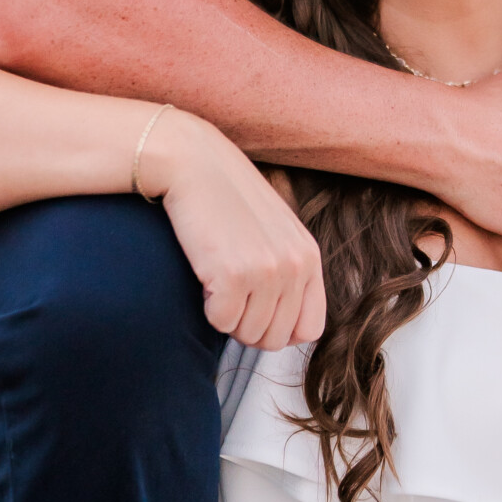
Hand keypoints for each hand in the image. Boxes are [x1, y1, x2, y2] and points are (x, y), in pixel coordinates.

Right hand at [147, 113, 326, 349]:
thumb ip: (288, 271)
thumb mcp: (274, 232)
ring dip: (226, 316)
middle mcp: (295, 266)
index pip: (309, 329)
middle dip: (248, 328)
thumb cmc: (226, 198)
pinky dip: (206, 308)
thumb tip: (283, 329)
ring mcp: (268, 271)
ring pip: (247, 334)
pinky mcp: (235, 274)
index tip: (255, 313)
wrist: (192, 163)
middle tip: (228, 298)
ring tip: (216, 279)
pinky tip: (204, 275)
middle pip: (275, 339)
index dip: (278, 331)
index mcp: (309, 256)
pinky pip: (221, 322)